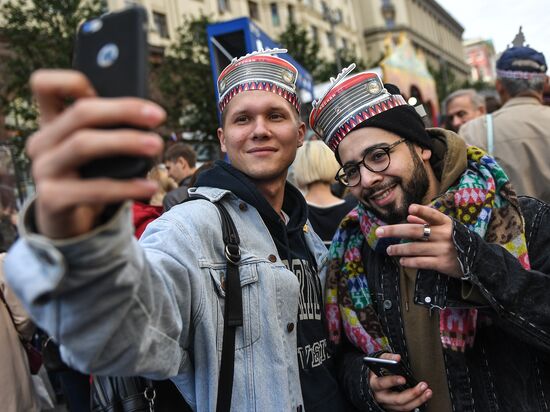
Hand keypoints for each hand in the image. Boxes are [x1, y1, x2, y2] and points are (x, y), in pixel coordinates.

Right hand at [27, 70, 164, 238]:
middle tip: (158, 116)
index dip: (73, 80)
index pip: (45, 85)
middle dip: (123, 110)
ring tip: (157, 146)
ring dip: (126, 142)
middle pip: (79, 113)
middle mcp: (42, 142)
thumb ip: (109, 129)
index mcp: (52, 123)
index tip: (109, 87)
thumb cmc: (88, 178)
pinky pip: (94, 189)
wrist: (70, 223)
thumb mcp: (95, 150)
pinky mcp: (51, 199)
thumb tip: (149, 114)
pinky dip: (126, 188)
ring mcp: (43, 170)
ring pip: (84, 144)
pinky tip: (149, 187)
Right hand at [369, 353, 431, 410]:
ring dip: (418, 400)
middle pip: (397, 399)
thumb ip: (387, 358)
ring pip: (404, 407)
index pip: (382, 384)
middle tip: (423, 386)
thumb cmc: (377, 372)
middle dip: (412, 394)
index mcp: (374, 384)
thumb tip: (397, 358)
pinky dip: (417, 404)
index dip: (392, 381)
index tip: (403, 379)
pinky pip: (407, 409)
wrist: (373, 384)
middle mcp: (381, 397)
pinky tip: (424, 397)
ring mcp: (388, 404)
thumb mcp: (379, 362)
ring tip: (428, 392)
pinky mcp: (394, 408)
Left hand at [375, 204, 462, 277]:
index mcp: (446, 223)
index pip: (433, 215)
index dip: (422, 211)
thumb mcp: (446, 228)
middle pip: (415, 232)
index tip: (410, 207)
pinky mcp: (442, 264)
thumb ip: (427, 222)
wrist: (477, 260)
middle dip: (394, 231)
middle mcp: (445, 235)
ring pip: (415, 248)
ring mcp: (443, 250)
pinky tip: (401, 260)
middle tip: (378, 232)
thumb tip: (408, 216)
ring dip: (398, 249)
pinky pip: (421, 262)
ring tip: (389, 250)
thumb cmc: (456, 239)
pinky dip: (409, 261)